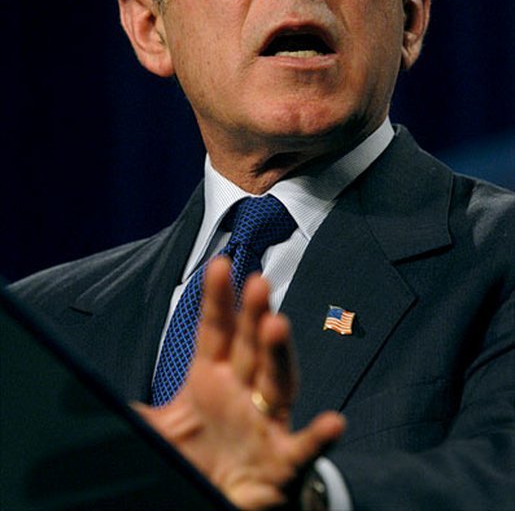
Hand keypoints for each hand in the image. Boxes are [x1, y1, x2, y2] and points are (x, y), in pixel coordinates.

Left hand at [133, 257, 344, 509]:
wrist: (225, 502)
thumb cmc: (199, 458)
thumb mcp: (160, 431)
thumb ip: (133, 410)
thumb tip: (83, 390)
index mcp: (212, 378)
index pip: (215, 329)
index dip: (217, 298)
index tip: (218, 264)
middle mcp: (242, 391)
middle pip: (249, 345)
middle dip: (253, 314)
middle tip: (257, 281)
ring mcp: (265, 422)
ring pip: (276, 381)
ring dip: (278, 355)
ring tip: (277, 326)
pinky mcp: (283, 460)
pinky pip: (304, 448)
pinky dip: (319, 436)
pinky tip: (333, 422)